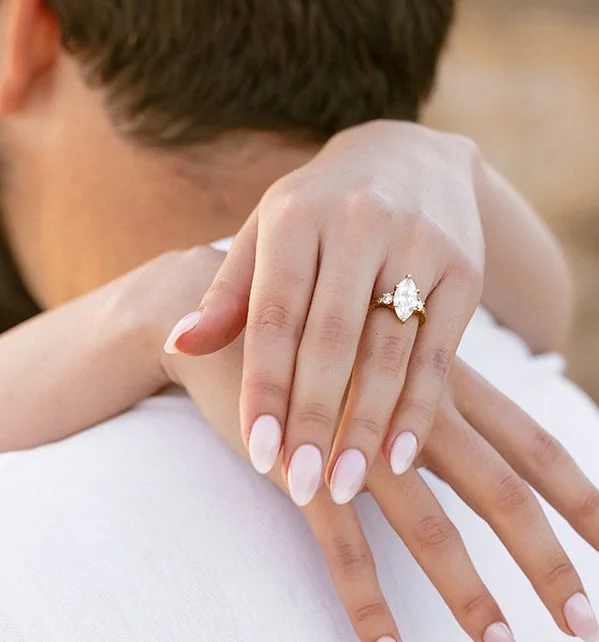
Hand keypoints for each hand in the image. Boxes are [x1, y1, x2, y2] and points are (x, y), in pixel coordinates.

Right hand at [163, 333, 598, 641]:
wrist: (209, 321)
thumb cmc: (299, 349)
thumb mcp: (376, 364)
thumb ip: (423, 401)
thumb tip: (470, 450)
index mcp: (442, 385)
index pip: (531, 442)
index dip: (580, 493)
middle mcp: (414, 413)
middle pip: (503, 493)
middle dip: (549, 562)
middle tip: (586, 625)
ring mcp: (357, 444)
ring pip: (432, 531)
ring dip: (473, 597)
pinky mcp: (302, 472)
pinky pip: (345, 550)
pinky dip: (370, 605)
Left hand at [167, 121, 485, 506]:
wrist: (411, 155)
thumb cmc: (314, 212)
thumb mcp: (263, 235)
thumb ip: (226, 295)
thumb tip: (176, 344)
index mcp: (296, 216)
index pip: (275, 315)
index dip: (265, 385)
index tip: (256, 450)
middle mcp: (359, 223)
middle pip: (332, 339)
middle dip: (313, 418)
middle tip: (297, 484)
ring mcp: (418, 244)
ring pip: (388, 350)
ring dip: (365, 425)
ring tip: (344, 486)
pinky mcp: (464, 269)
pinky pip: (439, 352)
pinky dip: (418, 408)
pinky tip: (400, 456)